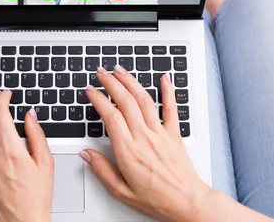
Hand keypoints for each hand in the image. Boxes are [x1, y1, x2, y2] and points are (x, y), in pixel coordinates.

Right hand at [80, 66, 210, 221]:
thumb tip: (85, 154)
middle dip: (111, 83)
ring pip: (144, 100)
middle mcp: (144, 138)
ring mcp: (161, 134)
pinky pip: (171, 109)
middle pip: (125, 102)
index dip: (98, 99)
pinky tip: (164, 79)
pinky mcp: (174, 135)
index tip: (90, 91)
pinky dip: (168, 91)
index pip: (110, 117)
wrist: (188, 203)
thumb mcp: (121, 191)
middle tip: (101, 73)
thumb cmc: (157, 200)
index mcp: (128, 152)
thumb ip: (101, 170)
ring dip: (131, 82)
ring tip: (120, 70)